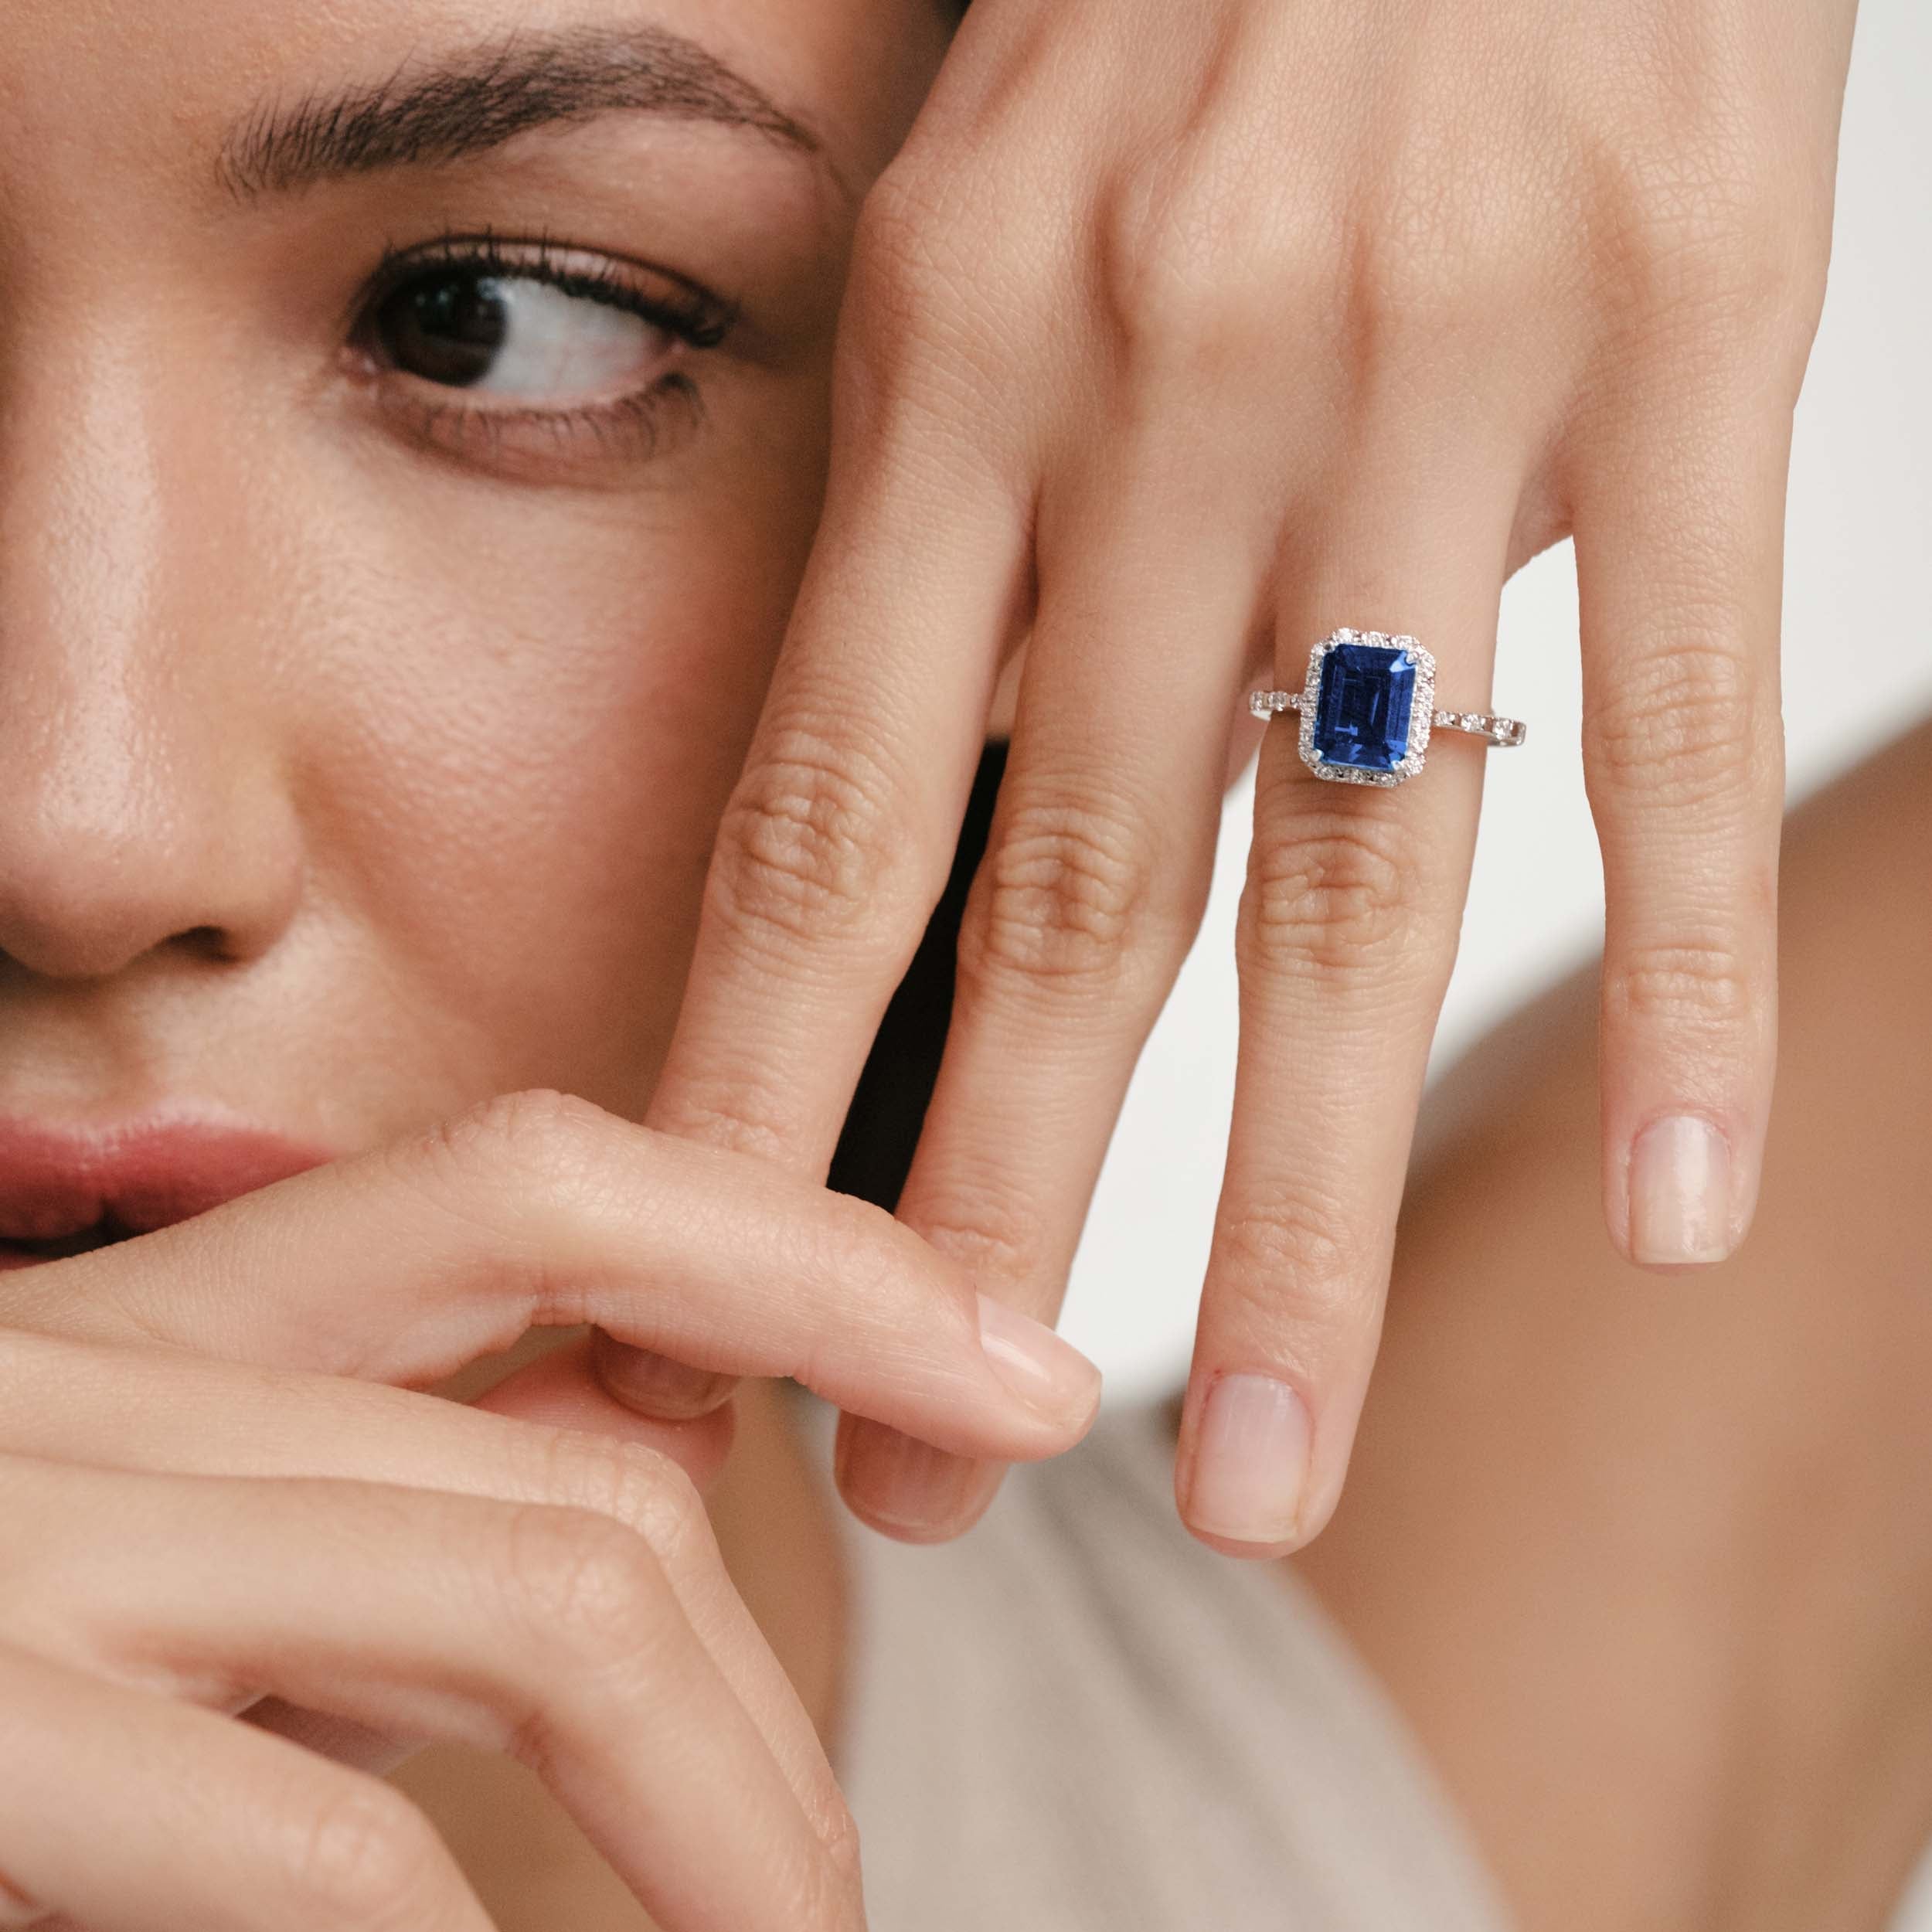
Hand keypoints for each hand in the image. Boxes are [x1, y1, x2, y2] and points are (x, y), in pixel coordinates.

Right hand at [0, 1089, 1098, 1929]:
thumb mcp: (110, 1536)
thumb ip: (328, 1513)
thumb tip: (598, 1508)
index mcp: (146, 1325)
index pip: (551, 1190)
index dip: (809, 1254)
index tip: (1007, 1361)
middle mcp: (93, 1385)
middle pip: (593, 1432)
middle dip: (793, 1659)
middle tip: (863, 1855)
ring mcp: (18, 1540)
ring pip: (542, 1586)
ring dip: (723, 1811)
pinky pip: (323, 1837)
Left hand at [622, 0, 1859, 1551]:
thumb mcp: (1002, 222)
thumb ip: (963, 531)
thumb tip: (935, 831)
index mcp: (963, 370)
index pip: (827, 818)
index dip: (756, 1099)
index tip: (708, 1320)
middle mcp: (1173, 403)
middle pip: (1064, 915)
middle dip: (974, 1238)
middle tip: (920, 1497)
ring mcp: (1439, 386)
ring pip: (1352, 883)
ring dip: (1295, 1220)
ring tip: (1255, 1476)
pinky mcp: (1692, 345)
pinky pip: (1690, 723)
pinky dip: (1678, 981)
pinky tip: (1675, 1212)